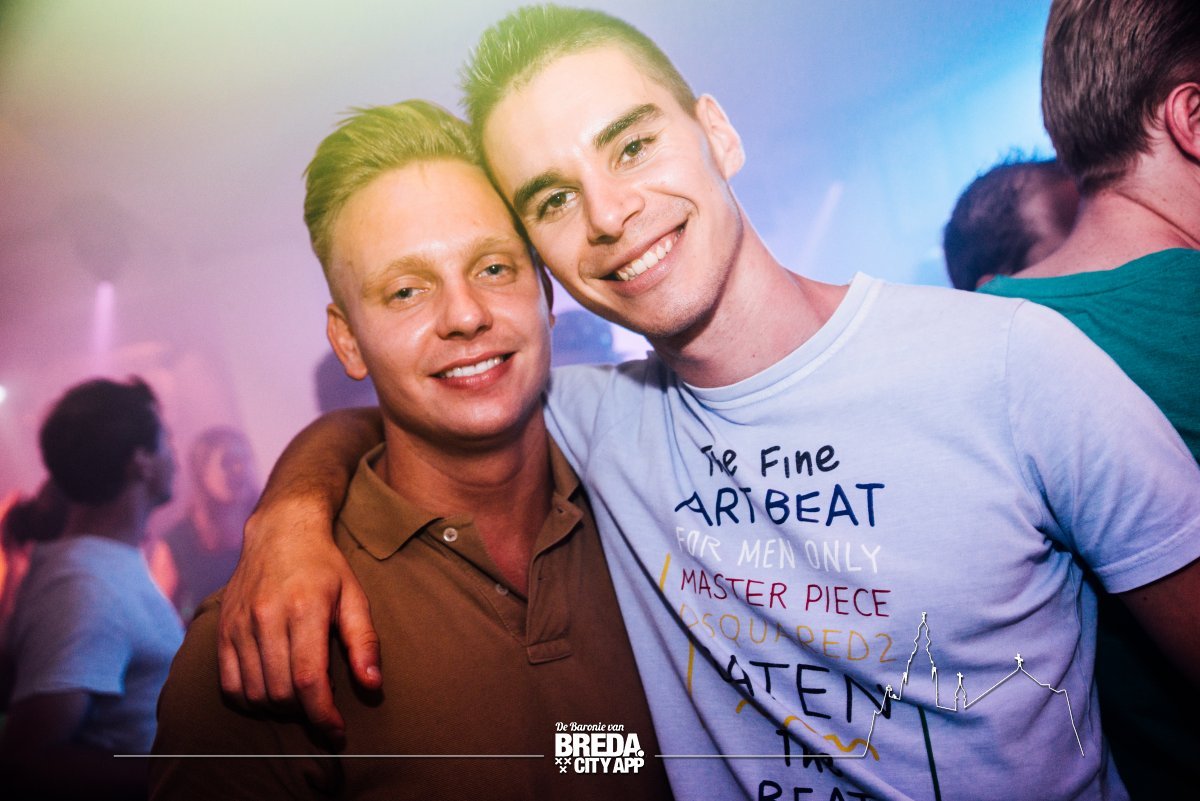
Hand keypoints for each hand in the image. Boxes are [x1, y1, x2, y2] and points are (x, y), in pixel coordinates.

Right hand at [217, 499, 380, 741]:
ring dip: (279, 709)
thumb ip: (364, 641)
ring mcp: (240, 624)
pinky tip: (271, 692)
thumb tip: (373, 684)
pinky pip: (229, 685)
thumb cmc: (325, 566)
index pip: (309, 679)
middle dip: (305, 712)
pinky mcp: (223, 630)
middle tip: (323, 706)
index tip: (337, 731)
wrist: (280, 532)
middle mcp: (267, 617)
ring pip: (254, 693)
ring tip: (300, 696)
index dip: (323, 715)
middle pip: (281, 691)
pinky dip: (250, 700)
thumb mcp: (354, 596)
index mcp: (304, 608)